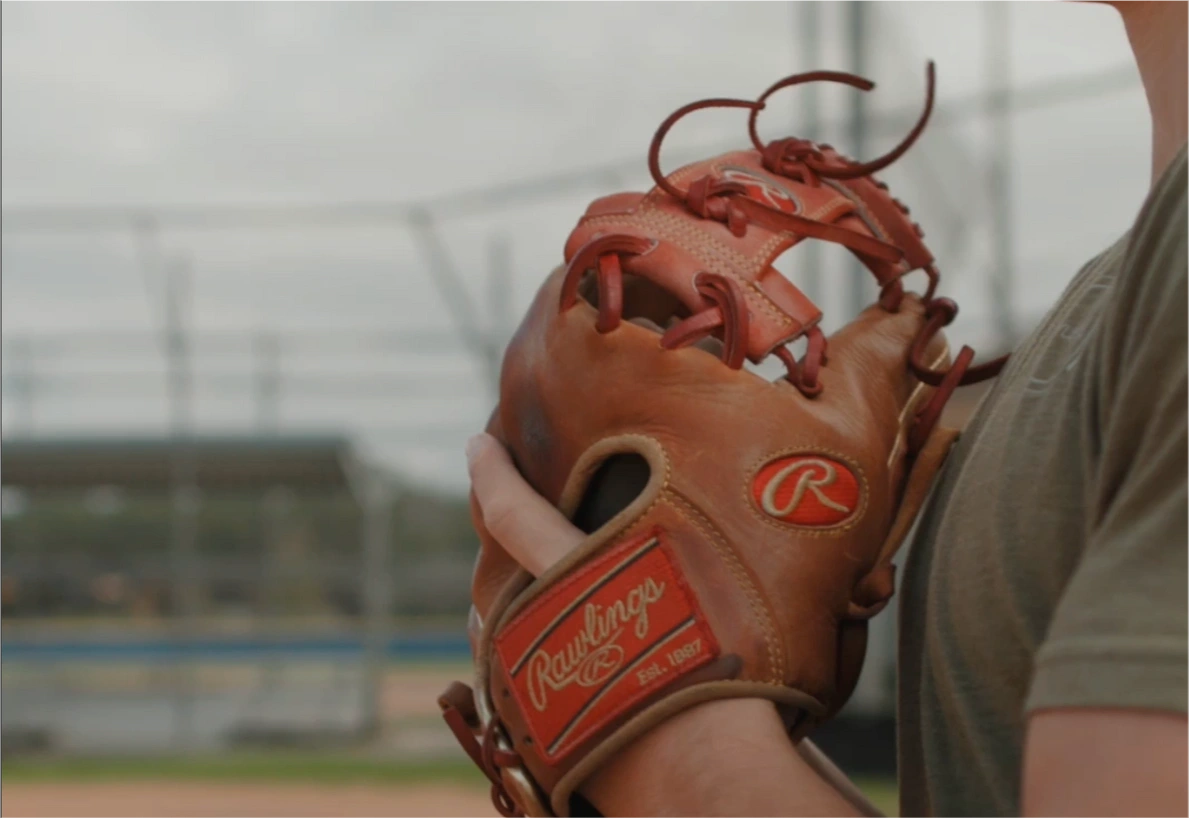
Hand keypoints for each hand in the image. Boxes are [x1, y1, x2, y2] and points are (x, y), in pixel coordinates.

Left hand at [465, 433, 878, 817]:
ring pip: (497, 631)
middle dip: (492, 538)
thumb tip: (838, 545)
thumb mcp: (740, 588)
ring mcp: (532, 682)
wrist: (702, 781)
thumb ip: (745, 551)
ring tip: (516, 584)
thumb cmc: (731, 681)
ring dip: (503, 603)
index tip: (476, 442)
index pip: (509, 509)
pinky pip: (516, 680)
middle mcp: (538, 625)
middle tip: (498, 507)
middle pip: (492, 575)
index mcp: (574, 575)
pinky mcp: (537, 733)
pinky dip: (523, 657)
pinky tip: (544, 656)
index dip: (490, 471)